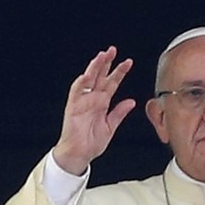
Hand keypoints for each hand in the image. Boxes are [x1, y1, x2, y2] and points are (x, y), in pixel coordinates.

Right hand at [52, 46, 135, 174]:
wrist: (79, 154)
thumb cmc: (92, 142)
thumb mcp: (111, 126)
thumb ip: (119, 113)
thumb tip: (131, 101)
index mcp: (102, 103)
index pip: (112, 83)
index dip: (119, 72)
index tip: (128, 62)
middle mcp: (92, 99)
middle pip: (100, 77)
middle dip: (106, 63)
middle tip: (112, 50)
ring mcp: (82, 102)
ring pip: (88, 80)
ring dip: (93, 68)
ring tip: (101, 56)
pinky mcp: (73, 107)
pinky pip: (76, 92)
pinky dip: (81, 83)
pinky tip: (87, 74)